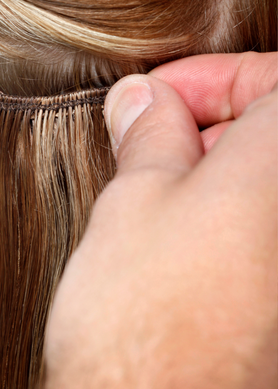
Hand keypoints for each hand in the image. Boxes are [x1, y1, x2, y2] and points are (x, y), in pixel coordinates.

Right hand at [44, 52, 276, 388]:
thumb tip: (141, 101)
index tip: (155, 95)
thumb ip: (148, 132)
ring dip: (209, 167)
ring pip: (262, 180)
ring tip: (153, 186)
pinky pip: (259, 230)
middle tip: (145, 135)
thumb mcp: (134, 196)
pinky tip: (177, 230)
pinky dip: (223, 211)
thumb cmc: (145, 324)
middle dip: (203, 121)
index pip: (269, 75)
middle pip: (271, 127)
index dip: (204, 78)